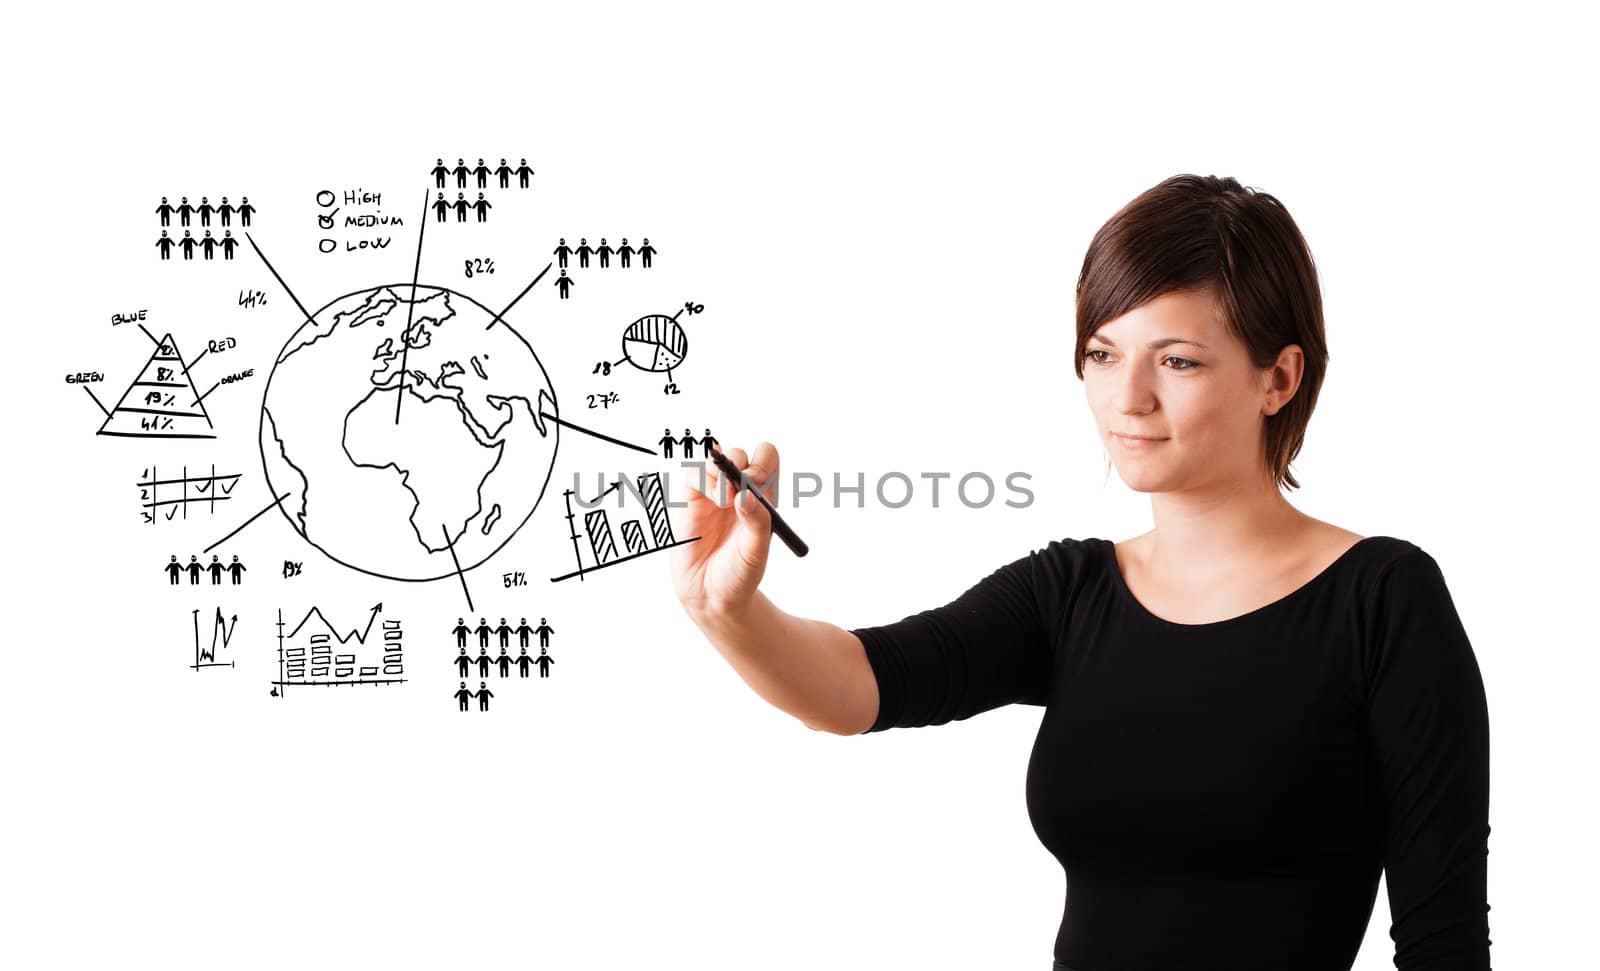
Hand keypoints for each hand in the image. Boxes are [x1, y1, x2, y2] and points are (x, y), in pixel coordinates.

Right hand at [670, 441, 777, 619]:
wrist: (712, 596)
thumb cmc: (740, 574)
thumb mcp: (756, 552)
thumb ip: (757, 523)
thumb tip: (747, 494)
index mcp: (762, 498)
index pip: (767, 461)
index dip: (763, 463)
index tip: (757, 481)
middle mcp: (738, 492)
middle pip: (739, 456)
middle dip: (740, 464)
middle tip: (740, 485)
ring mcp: (713, 496)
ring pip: (714, 461)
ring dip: (719, 471)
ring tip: (722, 499)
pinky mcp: (692, 504)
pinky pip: (693, 477)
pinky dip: (701, 479)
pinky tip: (710, 499)